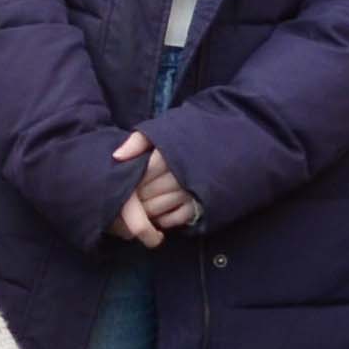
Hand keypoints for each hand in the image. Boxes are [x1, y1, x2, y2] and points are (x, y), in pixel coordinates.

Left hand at [110, 132, 199, 246]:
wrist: (232, 143)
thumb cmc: (193, 136)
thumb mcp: (167, 128)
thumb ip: (139, 140)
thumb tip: (116, 157)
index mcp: (171, 153)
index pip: (142, 172)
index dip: (131, 178)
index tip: (125, 180)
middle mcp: (182, 174)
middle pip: (148, 192)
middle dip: (136, 196)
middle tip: (127, 198)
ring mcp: (192, 191)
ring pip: (159, 207)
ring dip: (146, 210)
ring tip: (140, 207)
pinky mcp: (202, 206)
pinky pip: (176, 219)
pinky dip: (163, 219)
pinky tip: (157, 215)